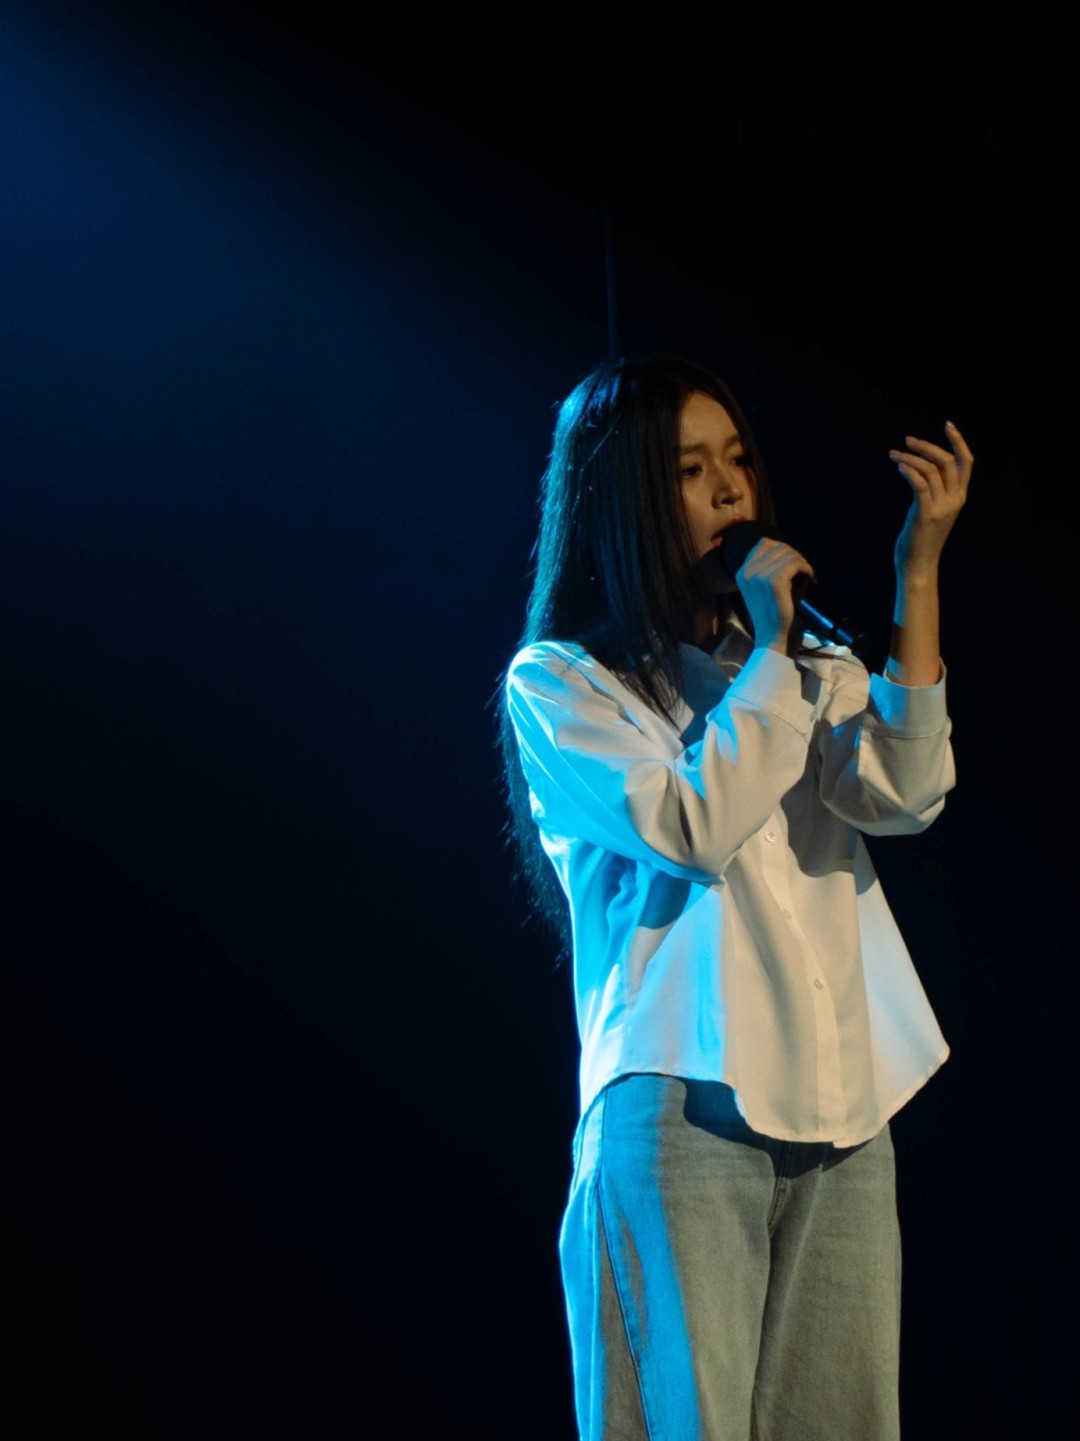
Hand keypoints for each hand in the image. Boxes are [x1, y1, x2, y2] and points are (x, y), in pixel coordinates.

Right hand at [735, 536, 814, 654]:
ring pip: (789, 554)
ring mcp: (759, 576)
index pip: (764, 543)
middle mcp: (748, 572)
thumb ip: (768, 570)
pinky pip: (795, 563)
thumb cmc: (772, 617)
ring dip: (802, 563)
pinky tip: (809, 578)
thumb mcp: (763, 590)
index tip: (793, 563)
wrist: (773, 639)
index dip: (782, 548)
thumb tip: (789, 552)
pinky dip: (806, 568)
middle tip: (802, 572)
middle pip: (778, 547)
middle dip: (794, 556)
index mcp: (742, 572)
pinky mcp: (774, 582)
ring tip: (805, 577)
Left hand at [890, 421, 972, 579]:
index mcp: (959, 497)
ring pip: (930, 470)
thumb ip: (933, 491)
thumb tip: (921, 469)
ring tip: (893, 455)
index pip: (966, 463)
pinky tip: (898, 466)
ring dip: (910, 458)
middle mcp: (954, 500)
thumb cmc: (921, 538)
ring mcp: (942, 508)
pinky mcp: (926, 514)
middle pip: (948, 461)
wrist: (918, 565)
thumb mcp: (931, 510)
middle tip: (907, 440)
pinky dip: (909, 471)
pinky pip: (920, 484)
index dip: (958, 441)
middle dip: (927, 446)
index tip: (948, 424)